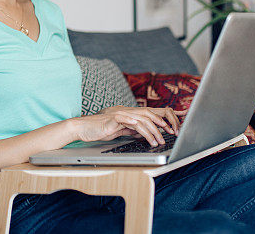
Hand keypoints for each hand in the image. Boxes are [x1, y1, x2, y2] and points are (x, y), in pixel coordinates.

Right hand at [71, 106, 187, 146]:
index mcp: (128, 114)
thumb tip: (141, 133)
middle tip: (170, 134)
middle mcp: (126, 112)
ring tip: (158, 141)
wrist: (82, 128)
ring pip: (141, 120)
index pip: (149, 115)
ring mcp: (120, 114)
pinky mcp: (113, 119)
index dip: (161, 120)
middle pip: (148, 115)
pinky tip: (144, 132)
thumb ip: (129, 130)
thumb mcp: (118, 131)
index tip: (172, 127)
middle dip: (161, 125)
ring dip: (152, 131)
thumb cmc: (98, 130)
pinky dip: (136, 125)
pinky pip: (127, 120)